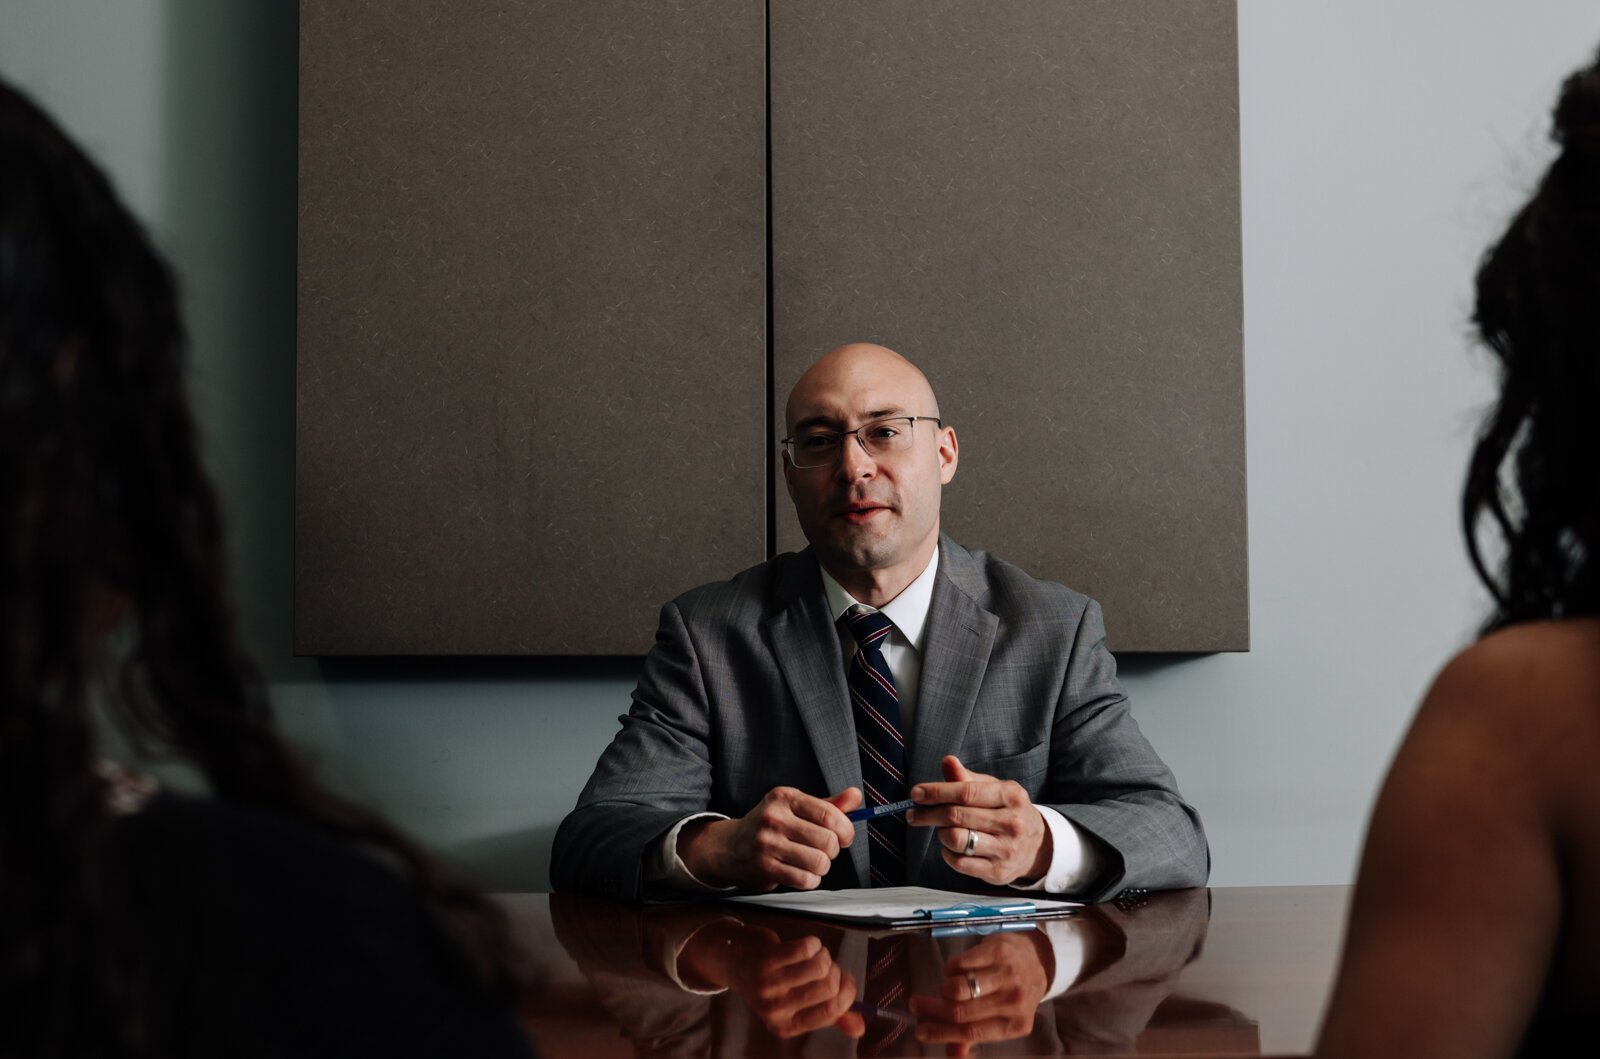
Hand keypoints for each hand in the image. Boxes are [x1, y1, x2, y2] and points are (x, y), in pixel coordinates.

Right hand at [679, 786, 860, 890]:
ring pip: (819, 862)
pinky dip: (810, 880)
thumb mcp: (795, 808)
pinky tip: (802, 873)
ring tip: (811, 862)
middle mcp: (774, 817)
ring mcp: (767, 843)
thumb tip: (856, 796)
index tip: (844, 836)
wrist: (729, 847)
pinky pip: (804, 880)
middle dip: (832, 851)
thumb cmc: (769, 827)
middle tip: (823, 851)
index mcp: (785, 797)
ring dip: (821, 868)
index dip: (845, 830)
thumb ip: (828, 804)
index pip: (829, 815)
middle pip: (827, 841)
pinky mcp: (764, 867)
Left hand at [679, 923, 865, 1039]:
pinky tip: (805, 944)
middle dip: (835, 971)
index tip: (844, 979)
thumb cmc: (770, 981)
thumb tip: (860, 1028)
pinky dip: (812, 942)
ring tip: (813, 954)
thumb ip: (829, 1015)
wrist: (730, 959)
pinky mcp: (766, 960)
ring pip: (820, 966)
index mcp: (786, 1026)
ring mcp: (769, 985)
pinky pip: (806, 948)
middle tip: (824, 965)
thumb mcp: (795, 1002)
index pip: (832, 1012)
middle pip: (829, 987)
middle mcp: (776, 1010)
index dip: (846, 991)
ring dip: (823, 954)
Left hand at [908, 755, 1051, 884]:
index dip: (937, 792)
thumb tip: (947, 762)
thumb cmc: (1008, 812)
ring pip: (956, 840)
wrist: (1038, 846)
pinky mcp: (997, 872)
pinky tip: (951, 846)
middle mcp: (1011, 823)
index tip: (917, 793)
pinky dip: (947, 853)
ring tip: (941, 829)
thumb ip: (968, 778)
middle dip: (928, 813)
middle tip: (914, 813)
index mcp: (1010, 796)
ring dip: (941, 833)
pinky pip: (959, 863)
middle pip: (957, 816)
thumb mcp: (994, 789)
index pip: (967, 792)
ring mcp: (1006, 850)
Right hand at [909, 931, 1053, 1056]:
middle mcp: (1013, 1002)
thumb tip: (952, 1056)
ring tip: (946, 988)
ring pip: (957, 988)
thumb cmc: (1012, 994)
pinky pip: (960, 963)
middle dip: (931, 1010)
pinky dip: (950, 969)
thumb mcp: (1002, 1020)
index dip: (940, 1033)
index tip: (919, 1031)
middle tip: (916, 1006)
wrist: (1035, 960)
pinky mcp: (998, 952)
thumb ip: (974, 1036)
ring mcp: (1007, 975)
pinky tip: (955, 971)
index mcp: (1015, 1025)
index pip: (971, 1033)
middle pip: (960, 1011)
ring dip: (944, 989)